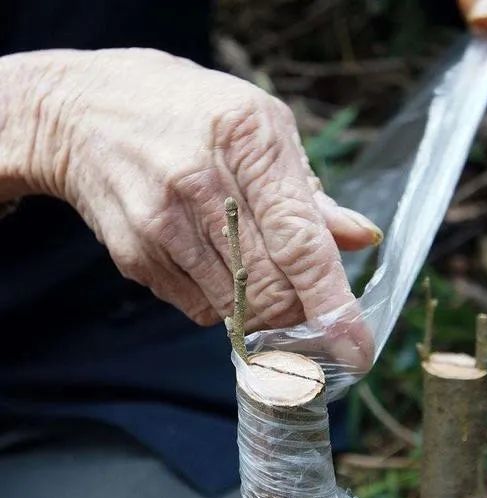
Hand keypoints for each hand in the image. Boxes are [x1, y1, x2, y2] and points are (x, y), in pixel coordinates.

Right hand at [6, 48, 380, 333]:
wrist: (81, 113)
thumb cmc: (188, 112)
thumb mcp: (259, 125)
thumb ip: (310, 193)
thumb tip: (360, 239)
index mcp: (246, 138)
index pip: (300, 241)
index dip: (333, 303)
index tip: (357, 350)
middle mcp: (199, 183)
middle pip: (271, 289)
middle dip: (301, 316)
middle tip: (312, 313)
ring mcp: (161, 224)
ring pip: (237, 309)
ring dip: (264, 314)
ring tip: (260, 278)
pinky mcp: (135, 255)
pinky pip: (200, 309)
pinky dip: (224, 303)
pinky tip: (215, 263)